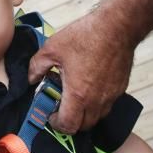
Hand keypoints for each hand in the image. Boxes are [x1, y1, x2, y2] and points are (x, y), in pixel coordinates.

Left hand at [27, 7, 133, 132]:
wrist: (118, 27)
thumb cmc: (86, 36)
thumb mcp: (52, 48)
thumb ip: (37, 66)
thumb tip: (32, 79)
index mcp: (78, 94)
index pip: (68, 125)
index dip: (56, 124)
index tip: (51, 114)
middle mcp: (97, 100)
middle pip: (84, 126)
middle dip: (70, 122)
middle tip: (62, 107)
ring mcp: (111, 95)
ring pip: (97, 117)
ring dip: (85, 114)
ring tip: (75, 97)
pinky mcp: (121, 88)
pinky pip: (108, 104)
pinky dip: (97, 103)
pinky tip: (90, 86)